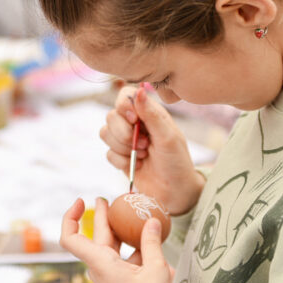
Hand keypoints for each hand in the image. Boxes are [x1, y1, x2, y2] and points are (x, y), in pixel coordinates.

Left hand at [61, 197, 173, 282]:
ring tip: (130, 214)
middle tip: (104, 198)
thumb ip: (153, 243)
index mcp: (101, 262)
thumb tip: (152, 221)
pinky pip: (121, 258)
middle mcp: (100, 267)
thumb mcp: (156, 270)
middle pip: (95, 236)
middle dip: (100, 215)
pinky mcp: (118, 281)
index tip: (81, 201)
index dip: (70, 217)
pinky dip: (131, 247)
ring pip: (109, 246)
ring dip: (118, 230)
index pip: (71, 238)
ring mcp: (108, 275)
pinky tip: (147, 239)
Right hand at [101, 85, 204, 214]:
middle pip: (111, 115)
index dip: (124, 106)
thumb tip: (139, 90)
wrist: (175, 193)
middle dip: (124, 133)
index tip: (134, 120)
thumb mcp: (168, 137)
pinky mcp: (120, 157)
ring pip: (105, 133)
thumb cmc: (177, 162)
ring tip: (143, 155)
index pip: (125, 95)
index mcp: (149, 112)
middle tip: (144, 145)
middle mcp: (135, 123)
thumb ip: (151, 114)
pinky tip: (138, 165)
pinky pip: (108, 153)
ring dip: (123, 148)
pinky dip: (122, 161)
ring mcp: (125, 140)